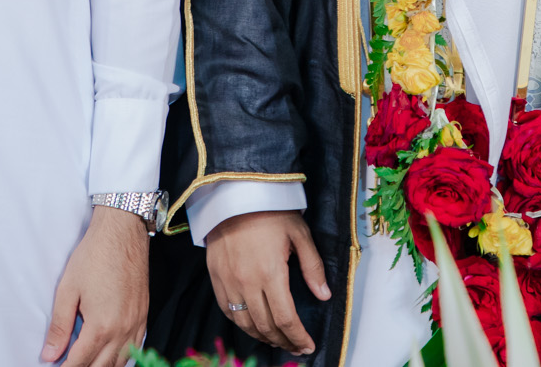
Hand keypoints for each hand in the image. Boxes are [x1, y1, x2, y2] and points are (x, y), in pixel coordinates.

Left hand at [40, 205, 150, 366]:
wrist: (122, 231)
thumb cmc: (95, 256)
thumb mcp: (67, 290)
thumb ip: (59, 327)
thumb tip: (49, 354)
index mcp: (101, 326)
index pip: (80, 363)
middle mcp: (122, 330)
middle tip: (68, 365)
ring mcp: (136, 324)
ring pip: (121, 363)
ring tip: (87, 363)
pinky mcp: (143, 316)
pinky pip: (136, 348)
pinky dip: (122, 359)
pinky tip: (111, 357)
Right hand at [205, 210, 330, 355]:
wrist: (235, 194)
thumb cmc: (269, 211)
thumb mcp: (299, 234)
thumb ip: (313, 267)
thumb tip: (324, 295)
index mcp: (270, 273)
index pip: (285, 318)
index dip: (298, 337)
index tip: (307, 345)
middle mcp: (247, 282)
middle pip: (265, 326)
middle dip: (283, 341)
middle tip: (295, 346)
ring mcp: (228, 282)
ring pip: (245, 323)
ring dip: (263, 337)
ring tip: (277, 340)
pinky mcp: (216, 278)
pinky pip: (228, 311)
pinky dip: (242, 324)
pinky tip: (253, 326)